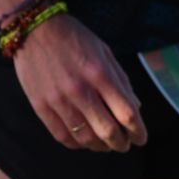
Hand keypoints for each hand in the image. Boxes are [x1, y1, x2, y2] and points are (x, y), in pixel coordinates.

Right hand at [12, 13, 146, 151]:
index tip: (142, 139)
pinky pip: (61, 136)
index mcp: (102, 74)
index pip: (127, 112)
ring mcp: (59, 101)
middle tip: (125, 146)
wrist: (36, 31)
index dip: (138, 130)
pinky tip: (84, 143)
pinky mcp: (41, 107)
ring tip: (106, 146)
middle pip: (107, 130)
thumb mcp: (105, 53)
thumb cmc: (76, 40)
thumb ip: (121, 81)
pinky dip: (76, 144)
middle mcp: (81, 90)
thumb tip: (135, 108)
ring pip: (84, 137)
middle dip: (120, 143)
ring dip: (99, 147)